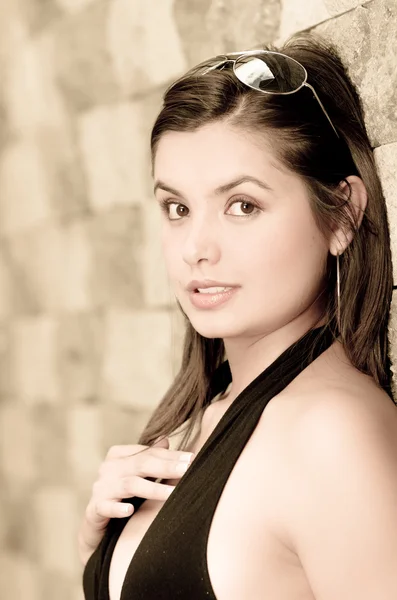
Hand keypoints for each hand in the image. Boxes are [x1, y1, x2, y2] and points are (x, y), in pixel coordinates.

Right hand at [78, 437, 194, 564]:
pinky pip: (105, 507)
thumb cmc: (122, 495)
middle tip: (187, 470)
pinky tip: (129, 511)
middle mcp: (108, 469)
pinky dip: (117, 508)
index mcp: (119, 455)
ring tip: (172, 494)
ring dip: (154, 489)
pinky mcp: (94, 509)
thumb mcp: (137, 474)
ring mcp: (100, 488)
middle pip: (141, 465)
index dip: (171, 456)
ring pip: (130, 485)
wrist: (97, 525)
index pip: (149, 453)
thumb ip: (150, 457)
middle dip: (166, 467)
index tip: (191, 459)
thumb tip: (166, 439)